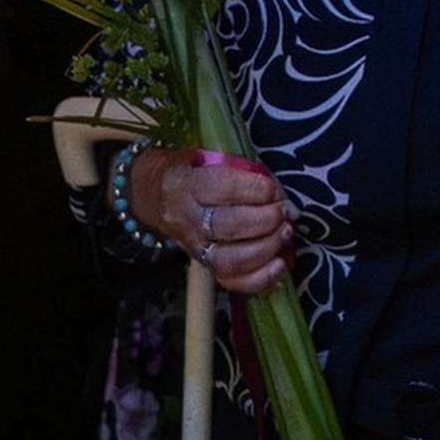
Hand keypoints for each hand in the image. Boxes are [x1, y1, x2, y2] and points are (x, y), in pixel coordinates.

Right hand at [136, 147, 296, 296]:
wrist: (154, 195)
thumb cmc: (190, 171)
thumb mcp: (208, 157)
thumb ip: (243, 171)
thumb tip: (281, 196)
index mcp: (186, 185)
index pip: (222, 188)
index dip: (256, 189)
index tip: (273, 189)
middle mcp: (187, 220)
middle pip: (229, 226)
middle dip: (267, 219)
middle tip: (285, 212)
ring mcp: (195, 247)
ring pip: (232, 259)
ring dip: (268, 247)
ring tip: (285, 234)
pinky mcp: (205, 267)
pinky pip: (234, 282)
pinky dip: (262, 277)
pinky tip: (279, 263)